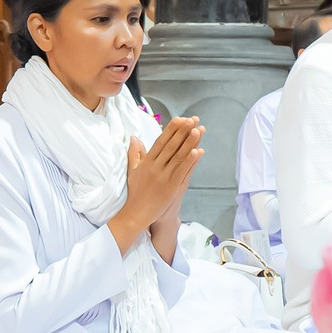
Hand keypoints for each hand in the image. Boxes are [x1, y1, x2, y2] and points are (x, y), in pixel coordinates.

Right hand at [108, 117, 203, 254]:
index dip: (171, 130)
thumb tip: (134, 137)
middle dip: (182, 132)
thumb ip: (135, 153)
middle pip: (171, 146)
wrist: (136, 213)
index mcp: (147, 162)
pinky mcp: (171, 187)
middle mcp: (155, 167)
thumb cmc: (135, 192)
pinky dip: (190, 161)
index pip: (160, 141)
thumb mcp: (132, 170)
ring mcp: (164, 176)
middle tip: (193, 119)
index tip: (180, 119)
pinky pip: (182, 171)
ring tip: (198, 130)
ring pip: (178, 156)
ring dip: (189, 143)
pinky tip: (198, 152)